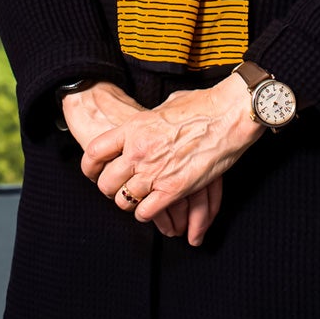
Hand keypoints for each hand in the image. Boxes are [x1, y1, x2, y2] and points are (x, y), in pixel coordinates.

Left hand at [79, 72, 263, 227]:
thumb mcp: (166, 105)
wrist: (229, 113)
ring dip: (129, 203)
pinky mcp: (174, 189)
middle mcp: (139, 151)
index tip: (95, 171)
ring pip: (124, 201)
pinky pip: (146, 212)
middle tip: (119, 189)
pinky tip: (153, 207)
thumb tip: (148, 123)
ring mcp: (155, 171)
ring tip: (137, 200)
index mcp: (134, 128)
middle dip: (110, 189)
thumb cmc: (203, 105)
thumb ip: (150, 120)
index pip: (95, 152)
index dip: (91, 167)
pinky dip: (147, 214)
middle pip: (106, 183)